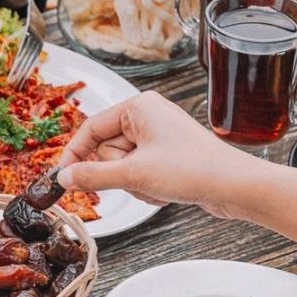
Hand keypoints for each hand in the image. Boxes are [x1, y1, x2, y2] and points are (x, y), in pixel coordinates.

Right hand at [57, 92, 264, 215]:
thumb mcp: (134, 173)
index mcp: (138, 107)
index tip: (63, 176)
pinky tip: (165, 190)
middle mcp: (147, 117)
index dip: (75, 154)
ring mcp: (157, 138)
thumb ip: (93, 176)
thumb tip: (64, 177)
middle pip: (105, 150)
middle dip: (117, 173)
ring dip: (133, 183)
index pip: (91, 128)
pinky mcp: (166, 157)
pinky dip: (146, 187)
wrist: (233, 187)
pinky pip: (138, 174)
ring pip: (121, 167)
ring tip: (156, 184)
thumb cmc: (193, 169)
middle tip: (134, 179)